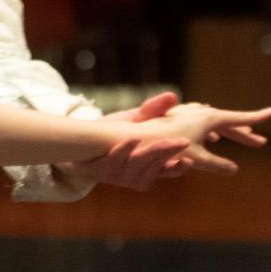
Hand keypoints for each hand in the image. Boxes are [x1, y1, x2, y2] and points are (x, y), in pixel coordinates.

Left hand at [62, 91, 191, 191]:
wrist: (80, 145)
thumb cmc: (113, 133)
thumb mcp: (135, 121)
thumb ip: (152, 111)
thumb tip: (172, 96)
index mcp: (149, 167)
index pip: (170, 171)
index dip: (179, 168)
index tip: (190, 160)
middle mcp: (137, 175)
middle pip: (157, 167)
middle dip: (169, 153)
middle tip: (183, 142)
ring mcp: (120, 175)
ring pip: (138, 165)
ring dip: (150, 152)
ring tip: (162, 142)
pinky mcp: (102, 171)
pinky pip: (115, 160)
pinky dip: (124, 149)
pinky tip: (132, 139)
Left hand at [149, 102, 270, 175]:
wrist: (136, 136)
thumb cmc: (164, 146)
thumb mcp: (195, 158)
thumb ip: (216, 164)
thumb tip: (234, 170)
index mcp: (209, 119)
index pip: (238, 118)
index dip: (256, 117)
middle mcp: (200, 114)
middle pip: (228, 122)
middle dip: (245, 132)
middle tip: (261, 142)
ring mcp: (189, 116)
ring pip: (216, 122)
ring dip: (230, 130)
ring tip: (243, 137)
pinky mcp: (180, 120)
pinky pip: (204, 124)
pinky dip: (215, 130)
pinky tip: (214, 137)